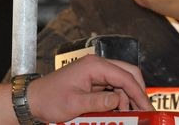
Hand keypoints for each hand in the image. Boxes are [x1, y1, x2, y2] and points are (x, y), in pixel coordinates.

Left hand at [27, 55, 152, 122]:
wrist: (32, 100)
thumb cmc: (49, 99)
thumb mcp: (75, 104)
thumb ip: (100, 102)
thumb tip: (120, 101)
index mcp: (95, 66)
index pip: (125, 76)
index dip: (138, 92)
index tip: (146, 106)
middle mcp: (98, 65)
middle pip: (128, 73)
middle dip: (137, 91)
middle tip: (145, 108)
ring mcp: (96, 72)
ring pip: (122, 80)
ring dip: (128, 96)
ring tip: (132, 113)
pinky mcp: (94, 80)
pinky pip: (113, 86)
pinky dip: (119, 98)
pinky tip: (120, 109)